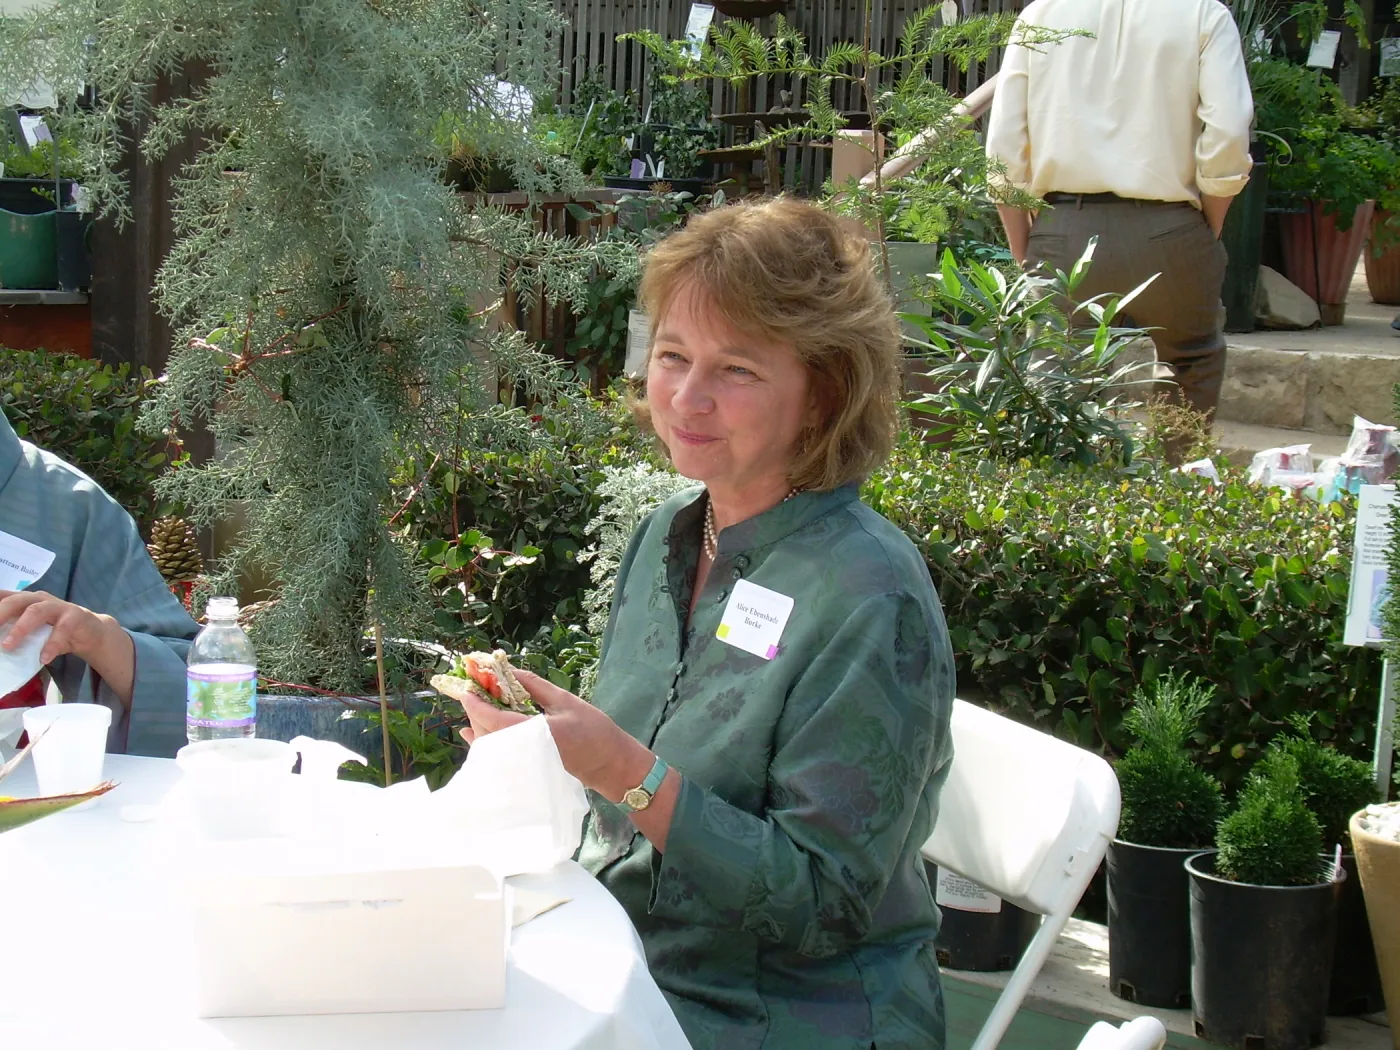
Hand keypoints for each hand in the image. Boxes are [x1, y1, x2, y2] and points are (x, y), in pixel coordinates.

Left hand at [0, 590, 135, 706]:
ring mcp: (57, 606)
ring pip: (36, 611)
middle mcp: (38, 599)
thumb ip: (14, 634)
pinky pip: (62, 629)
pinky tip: (44, 658)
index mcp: (24, 600)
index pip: (3, 597)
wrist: (91, 632)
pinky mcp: (75, 615)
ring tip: (8, 645)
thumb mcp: (31, 631)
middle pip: (15, 601)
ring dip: (20, 628)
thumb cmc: (55, 631)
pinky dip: (52, 644)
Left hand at [458, 668, 652, 801]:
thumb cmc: (592, 729)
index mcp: (536, 733)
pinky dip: (483, 741)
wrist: (608, 763)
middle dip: (476, 710)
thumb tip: (508, 671)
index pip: (495, 719)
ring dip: (479, 724)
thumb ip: (533, 686)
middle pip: (487, 732)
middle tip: (472, 688)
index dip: (476, 705)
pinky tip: (471, 731)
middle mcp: (524, 752)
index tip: (464, 689)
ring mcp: (522, 764)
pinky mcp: (523, 769)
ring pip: (489, 745)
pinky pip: (495, 755)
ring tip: (476, 702)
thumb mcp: (564, 700)